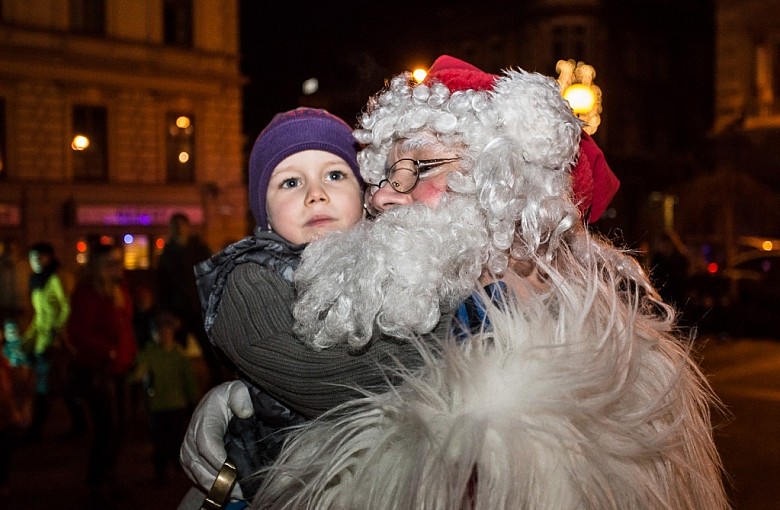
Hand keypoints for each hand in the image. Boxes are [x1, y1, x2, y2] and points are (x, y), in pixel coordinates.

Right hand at [180, 380, 253, 499]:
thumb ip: (242, 397)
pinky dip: (212, 487)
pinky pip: (197, 478)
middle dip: (221, 480)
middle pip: (201, 465)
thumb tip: (246, 412)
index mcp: (204, 418)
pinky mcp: (189, 461)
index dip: (219, 460)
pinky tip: (229, 494)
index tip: (235, 471)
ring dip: (217, 487)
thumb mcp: (238, 389)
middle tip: (240, 490)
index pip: (207, 443)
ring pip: (198, 475)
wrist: (217, 401)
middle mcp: (191, 436)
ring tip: (237, 495)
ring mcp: (188, 450)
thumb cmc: (231, 397)